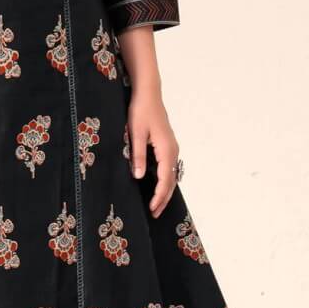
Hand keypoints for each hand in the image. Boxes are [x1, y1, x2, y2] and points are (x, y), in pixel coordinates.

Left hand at [126, 89, 179, 216]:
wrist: (148, 93)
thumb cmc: (140, 111)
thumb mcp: (135, 134)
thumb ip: (137, 156)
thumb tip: (138, 177)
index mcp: (166, 150)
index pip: (165, 179)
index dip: (159, 196)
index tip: (152, 209)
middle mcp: (173, 150)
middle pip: (171, 181)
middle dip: (163, 198)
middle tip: (154, 214)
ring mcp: (172, 148)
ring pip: (171, 175)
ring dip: (165, 191)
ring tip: (155, 205)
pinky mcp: (167, 145)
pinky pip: (169, 168)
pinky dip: (164, 180)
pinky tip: (156, 186)